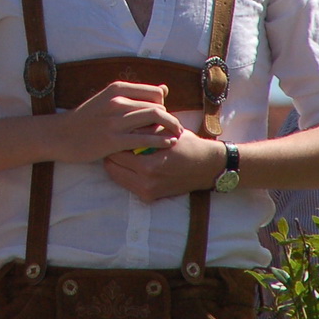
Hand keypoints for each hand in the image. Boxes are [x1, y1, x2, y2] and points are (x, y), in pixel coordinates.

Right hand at [51, 82, 179, 164]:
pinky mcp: (113, 140)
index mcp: (116, 89)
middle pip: (157, 106)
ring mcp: (115, 121)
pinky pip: (145, 138)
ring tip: (176, 136)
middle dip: (171, 118)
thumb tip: (164, 89)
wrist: (60, 135)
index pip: (154, 92)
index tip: (163, 116)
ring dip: (171, 128)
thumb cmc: (86, 119)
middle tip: (177, 128)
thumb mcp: (107, 99)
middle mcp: (117, 101)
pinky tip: (167, 144)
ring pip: (155, 119)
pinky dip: (161, 140)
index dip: (163, 104)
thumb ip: (134, 95)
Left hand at [103, 132, 225, 202]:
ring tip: (119, 149)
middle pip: (112, 166)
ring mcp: (147, 192)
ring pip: (116, 176)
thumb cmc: (187, 145)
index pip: (116, 152)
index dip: (113, 139)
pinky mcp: (149, 197)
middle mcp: (145, 183)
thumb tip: (120, 122)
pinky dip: (124, 172)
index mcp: (148, 166)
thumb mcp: (165, 131)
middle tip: (112, 139)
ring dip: (115, 163)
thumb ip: (142, 129)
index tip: (113, 130)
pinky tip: (128, 160)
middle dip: (110, 152)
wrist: (207, 167)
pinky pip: (126, 184)